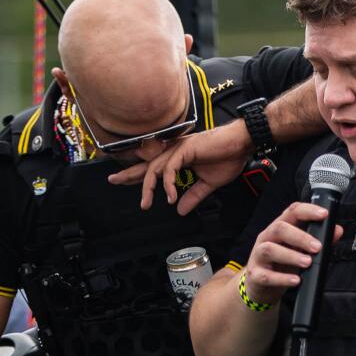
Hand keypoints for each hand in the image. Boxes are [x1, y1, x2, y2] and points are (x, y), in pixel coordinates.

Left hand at [106, 124, 251, 213]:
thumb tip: (180, 211)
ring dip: (148, 187)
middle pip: (147, 165)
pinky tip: (171, 197)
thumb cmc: (229, 158)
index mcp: (179, 158)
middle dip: (129, 174)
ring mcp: (179, 149)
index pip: (154, 168)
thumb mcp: (209, 184)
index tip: (123, 182)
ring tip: (146, 204)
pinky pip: (170, 169)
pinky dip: (168, 184)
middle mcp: (175, 152)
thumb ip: (193, 196)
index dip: (139, 176)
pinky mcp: (185, 149)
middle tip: (113, 181)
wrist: (243, 144)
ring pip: (155, 168)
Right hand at [239, 201, 341, 305]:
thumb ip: (320, 239)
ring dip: (291, 256)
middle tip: (317, 247)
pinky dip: (282, 278)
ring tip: (307, 262)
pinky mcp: (255, 275)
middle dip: (300, 236)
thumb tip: (337, 230)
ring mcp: (258, 256)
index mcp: (279, 228)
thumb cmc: (282, 264)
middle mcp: (267, 238)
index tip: (323, 214)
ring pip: (270, 250)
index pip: (292, 212)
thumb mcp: (301, 250)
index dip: (308, 210)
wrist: (261, 285)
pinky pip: (266, 275)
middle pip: (279, 229)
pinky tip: (295, 280)